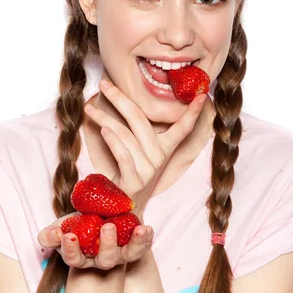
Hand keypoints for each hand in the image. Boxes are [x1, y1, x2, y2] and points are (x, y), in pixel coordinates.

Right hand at [37, 212, 153, 269]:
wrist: (98, 215)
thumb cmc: (77, 225)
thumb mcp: (60, 227)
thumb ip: (50, 235)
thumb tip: (55, 235)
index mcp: (81, 258)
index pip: (74, 259)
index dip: (70, 250)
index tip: (69, 236)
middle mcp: (102, 259)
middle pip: (106, 260)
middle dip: (108, 245)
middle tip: (107, 227)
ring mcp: (120, 254)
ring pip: (129, 255)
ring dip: (136, 243)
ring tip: (140, 229)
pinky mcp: (134, 245)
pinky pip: (144, 246)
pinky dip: (148, 239)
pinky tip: (148, 228)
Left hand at [84, 79, 207, 214]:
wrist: (124, 209)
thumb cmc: (129, 176)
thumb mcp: (139, 154)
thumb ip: (135, 133)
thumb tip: (122, 104)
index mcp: (165, 149)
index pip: (183, 127)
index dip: (193, 112)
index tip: (202, 95)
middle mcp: (159, 157)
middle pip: (141, 120)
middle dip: (121, 98)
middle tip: (105, 83)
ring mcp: (148, 169)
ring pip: (126, 135)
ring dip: (105, 118)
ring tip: (90, 108)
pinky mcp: (134, 180)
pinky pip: (123, 154)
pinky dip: (112, 140)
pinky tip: (103, 130)